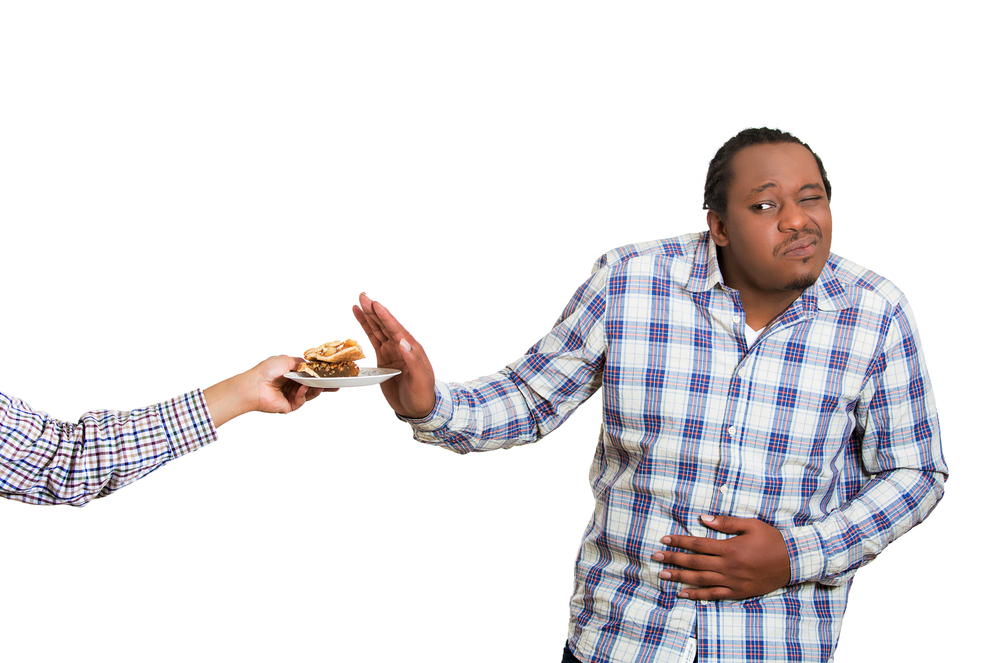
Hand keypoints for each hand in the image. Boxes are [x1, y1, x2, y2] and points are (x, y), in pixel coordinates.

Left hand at [204, 355, 332, 426]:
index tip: (332, 373)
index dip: (320, 374)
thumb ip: (301, 363)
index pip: (310, 374)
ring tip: (321, 384)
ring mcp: (291, 396)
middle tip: (337, 384)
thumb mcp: (286, 360)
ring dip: (316, 389)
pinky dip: (303, 393)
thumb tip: (311, 365)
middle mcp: (292, 385)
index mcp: (291, 373)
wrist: (254, 386)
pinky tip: (303, 388)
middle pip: (313, 385)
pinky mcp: (290, 406)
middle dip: (325, 385)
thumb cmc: (266, 371)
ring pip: (309, 393)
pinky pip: (302, 400)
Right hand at [353, 293, 435, 417]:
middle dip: (374, 310)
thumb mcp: (421, 379)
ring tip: (360, 301)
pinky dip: (366, 327)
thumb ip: (413, 360)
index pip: (397, 330)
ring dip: (368, 315)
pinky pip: (372, 339)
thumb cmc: (422, 394)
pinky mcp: (383, 357)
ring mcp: (391, 350)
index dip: (386, 317)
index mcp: (412, 348)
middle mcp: (401, 346)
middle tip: (363, 296)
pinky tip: (359, 316)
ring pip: (378, 329)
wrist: (417, 408)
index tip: (376, 304)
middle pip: (385, 325)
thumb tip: (403, 342)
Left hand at [652, 514, 790, 600]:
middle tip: (655, 557)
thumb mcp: (751, 525)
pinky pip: (713, 595)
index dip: (679, 541)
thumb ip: (726, 522)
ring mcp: (732, 581)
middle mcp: (728, 566)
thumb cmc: (772, 540)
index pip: (698, 544)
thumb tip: (703, 518)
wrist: (793, 561)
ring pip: (700, 580)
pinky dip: (697, 595)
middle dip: (673, 559)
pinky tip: (683, 593)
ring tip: (663, 574)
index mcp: (730, 548)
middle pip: (694, 563)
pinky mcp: (737, 592)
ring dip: (680, 577)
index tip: (664, 540)